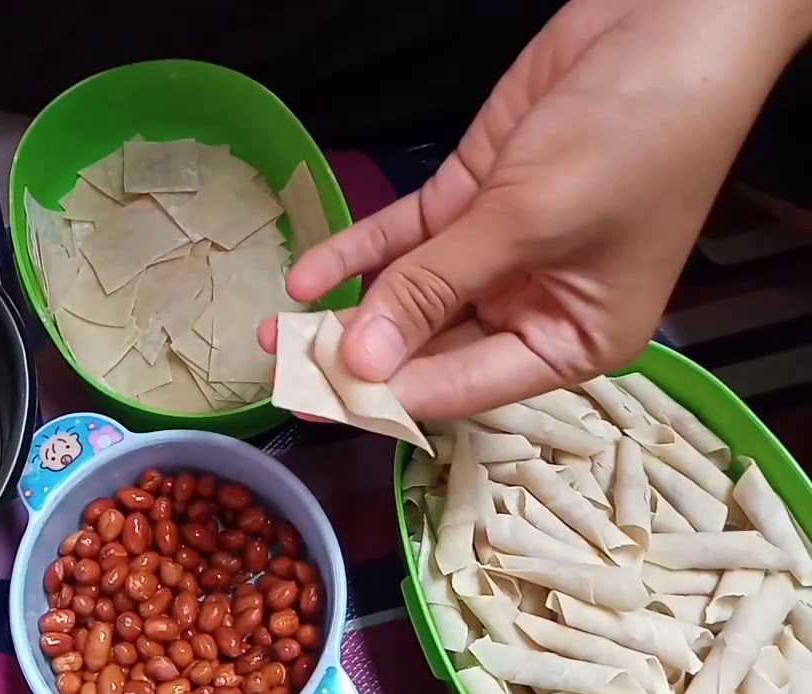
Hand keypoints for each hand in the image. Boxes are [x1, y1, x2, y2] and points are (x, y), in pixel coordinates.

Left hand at [262, 0, 810, 420]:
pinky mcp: (470, 199)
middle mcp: (532, 306)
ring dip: (344, 307)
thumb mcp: (530, 223)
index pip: (463, 387)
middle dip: (354, 354)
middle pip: (427, 346)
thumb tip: (363, 362)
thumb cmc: (634, 138)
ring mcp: (495, 251)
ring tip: (273, 328)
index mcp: (572, 341)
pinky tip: (307, 274)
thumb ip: (438, 289)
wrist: (669, 25)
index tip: (316, 406)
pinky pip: (404, 238)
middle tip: (277, 368)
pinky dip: (357, 252)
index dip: (387, 398)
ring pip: (407, 293)